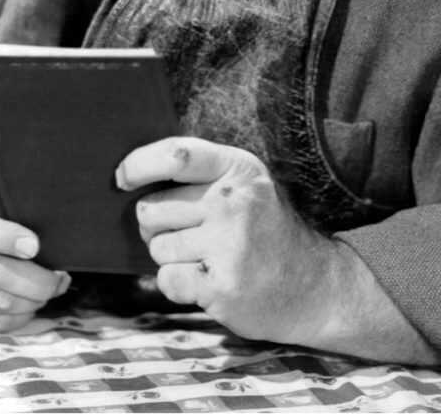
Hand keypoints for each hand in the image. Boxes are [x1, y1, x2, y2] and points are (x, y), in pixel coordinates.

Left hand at [116, 136, 340, 344]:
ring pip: (157, 246)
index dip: (138, 164)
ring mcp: (230, 244)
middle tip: (190, 234)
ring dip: (171, 257)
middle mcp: (233, 202)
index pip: (175, 154)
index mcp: (237, 169)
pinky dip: (178, 285)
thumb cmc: (264, 231)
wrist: (318, 287)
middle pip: (152, 208)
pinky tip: (208, 281)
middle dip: (156, 225)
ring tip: (207, 258)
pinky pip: (167, 279)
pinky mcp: (223, 286)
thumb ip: (198, 174)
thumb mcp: (245, 186)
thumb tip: (127, 173)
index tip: (122, 178)